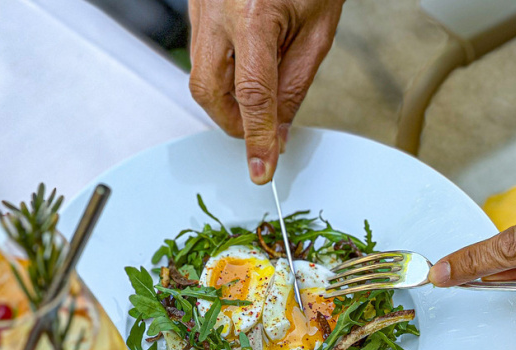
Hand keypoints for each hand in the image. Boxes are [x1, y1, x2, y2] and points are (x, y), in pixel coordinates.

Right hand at [188, 0, 343, 183]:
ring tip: (260, 96)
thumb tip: (280, 131)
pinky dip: (224, 76)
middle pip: (208, 90)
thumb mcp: (318, 30)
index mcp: (253, 13)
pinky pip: (202, 56)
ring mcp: (201, 7)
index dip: (258, 138)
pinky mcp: (197, 7)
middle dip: (233, 121)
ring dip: (228, 99)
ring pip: (201, 76)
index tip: (262, 167)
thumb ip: (295, 84)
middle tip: (261, 132)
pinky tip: (247, 70)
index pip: (252, 94)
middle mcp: (217, 9)